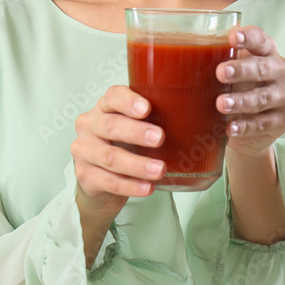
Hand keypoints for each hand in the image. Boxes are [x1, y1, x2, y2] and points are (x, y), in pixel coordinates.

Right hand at [71, 85, 166, 223]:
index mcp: (104, 108)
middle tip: (160, 138)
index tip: (147, 108)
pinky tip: (147, 187)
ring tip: (160, 169)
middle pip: (111, 126)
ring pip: (111, 157)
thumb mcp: (133, 128)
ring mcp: (83, 151)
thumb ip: (154, 120)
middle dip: (136, 132)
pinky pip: (109, 181)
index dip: (128, 101)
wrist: (99, 180)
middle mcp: (89, 125)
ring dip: (137, 164)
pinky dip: (131, 186)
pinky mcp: (85, 175)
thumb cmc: (123, 147)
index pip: (112, 96)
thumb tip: (201, 118)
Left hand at [216, 26, 284, 158]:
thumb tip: (178, 56)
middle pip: (263, 68)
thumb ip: (214, 62)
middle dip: (241, 70)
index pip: (260, 39)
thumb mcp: (226, 73)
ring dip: (241, 101)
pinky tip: (230, 128)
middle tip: (220, 73)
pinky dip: (246, 126)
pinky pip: (264, 123)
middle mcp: (281, 70)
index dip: (248, 37)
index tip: (232, 37)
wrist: (248, 127)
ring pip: (263, 98)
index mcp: (267, 51)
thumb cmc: (234, 88)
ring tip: (221, 104)